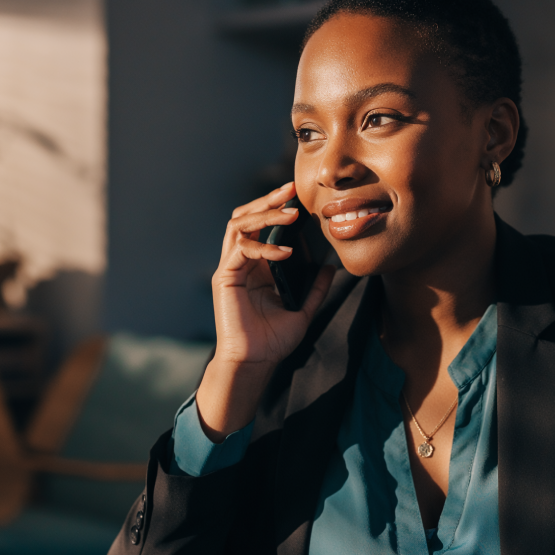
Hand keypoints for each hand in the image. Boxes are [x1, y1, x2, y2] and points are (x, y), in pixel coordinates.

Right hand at [196, 182, 333, 437]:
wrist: (255, 364)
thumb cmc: (273, 342)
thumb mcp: (303, 310)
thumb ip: (314, 289)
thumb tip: (329, 267)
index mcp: (256, 266)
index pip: (261, 226)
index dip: (277, 208)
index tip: (299, 196)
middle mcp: (240, 262)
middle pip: (246, 217)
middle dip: (268, 201)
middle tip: (290, 190)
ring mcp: (230, 268)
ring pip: (239, 226)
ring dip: (264, 216)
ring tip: (290, 214)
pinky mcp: (225, 278)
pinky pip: (241, 250)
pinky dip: (264, 248)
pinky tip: (285, 253)